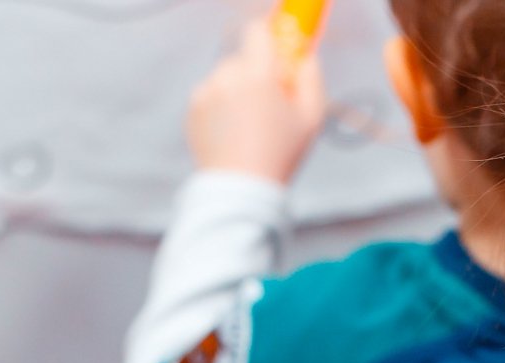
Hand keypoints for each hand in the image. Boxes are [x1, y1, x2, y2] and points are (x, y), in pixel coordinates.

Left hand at [186, 20, 326, 183]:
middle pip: (243, 58)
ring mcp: (205, 93)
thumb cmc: (279, 156)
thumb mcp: (311, 118)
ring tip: (249, 126)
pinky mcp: (192, 111)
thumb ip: (311, 78)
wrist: (241, 189)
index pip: (258, 31)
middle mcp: (226, 77)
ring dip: (236, 91)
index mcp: (257, 74)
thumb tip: (305, 58)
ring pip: (225, 78)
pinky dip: (220, 108)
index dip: (270, 41)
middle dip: (255, 74)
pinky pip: (210, 97)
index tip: (278, 57)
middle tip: (269, 105)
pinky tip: (233, 133)